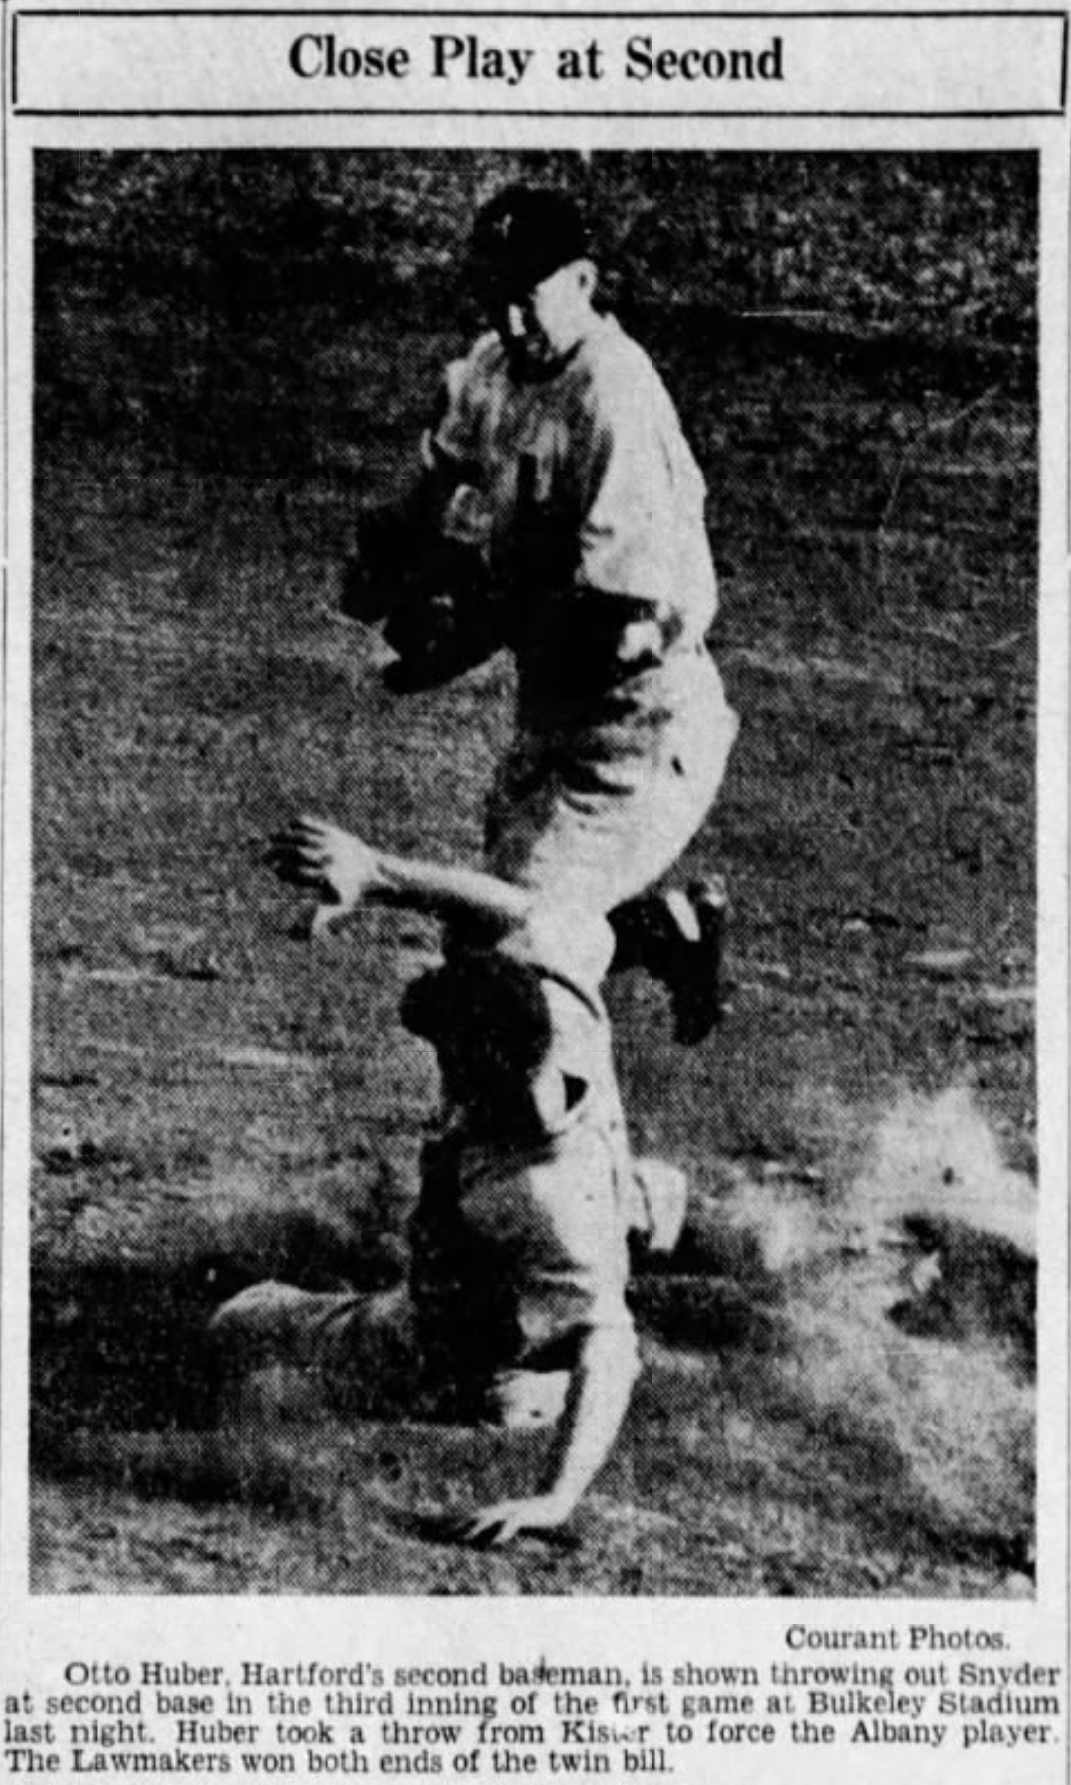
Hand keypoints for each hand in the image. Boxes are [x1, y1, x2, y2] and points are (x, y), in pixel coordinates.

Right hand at [266, 815, 381, 936]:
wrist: (375, 871)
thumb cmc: (352, 893)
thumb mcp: (337, 908)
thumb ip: (317, 919)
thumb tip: (302, 936)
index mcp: (328, 877)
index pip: (300, 873)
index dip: (284, 872)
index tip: (275, 872)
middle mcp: (329, 859)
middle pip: (298, 853)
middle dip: (278, 853)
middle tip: (264, 858)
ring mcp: (332, 844)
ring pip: (303, 837)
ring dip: (284, 837)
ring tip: (270, 839)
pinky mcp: (335, 833)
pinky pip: (314, 826)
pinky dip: (300, 825)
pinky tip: (289, 827)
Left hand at [452, 1493, 573, 1546]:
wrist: (557, 1499)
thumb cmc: (537, 1512)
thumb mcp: (518, 1521)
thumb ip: (503, 1529)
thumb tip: (490, 1541)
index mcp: (498, 1511)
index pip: (473, 1517)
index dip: (457, 1523)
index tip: (441, 1532)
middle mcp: (502, 1509)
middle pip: (476, 1517)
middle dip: (459, 1525)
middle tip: (443, 1535)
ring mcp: (513, 1510)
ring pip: (491, 1519)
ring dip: (477, 1528)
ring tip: (465, 1538)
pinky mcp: (526, 1514)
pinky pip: (512, 1524)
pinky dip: (503, 1532)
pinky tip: (496, 1542)